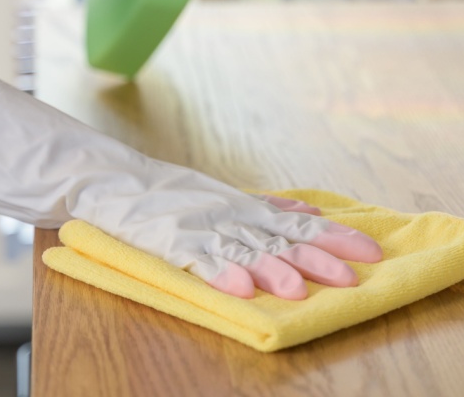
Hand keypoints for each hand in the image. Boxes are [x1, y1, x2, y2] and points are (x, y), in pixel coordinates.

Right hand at [0, 71, 381, 299]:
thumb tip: (304, 210)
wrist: (93, 173)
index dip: (331, 235)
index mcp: (233, 202)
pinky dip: (220, 272)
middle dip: (318, 256)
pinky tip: (243, 289)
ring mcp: (191, 223)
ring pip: (242, 247)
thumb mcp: (214, 196)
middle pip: (277, 235)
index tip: (370, 250)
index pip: (291, 219)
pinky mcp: (161, 237)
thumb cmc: (154, 192)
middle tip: (356, 275)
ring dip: (275, 269)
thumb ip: (258, 206)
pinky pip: (195, 257)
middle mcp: (220, 210)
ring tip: (302, 290)